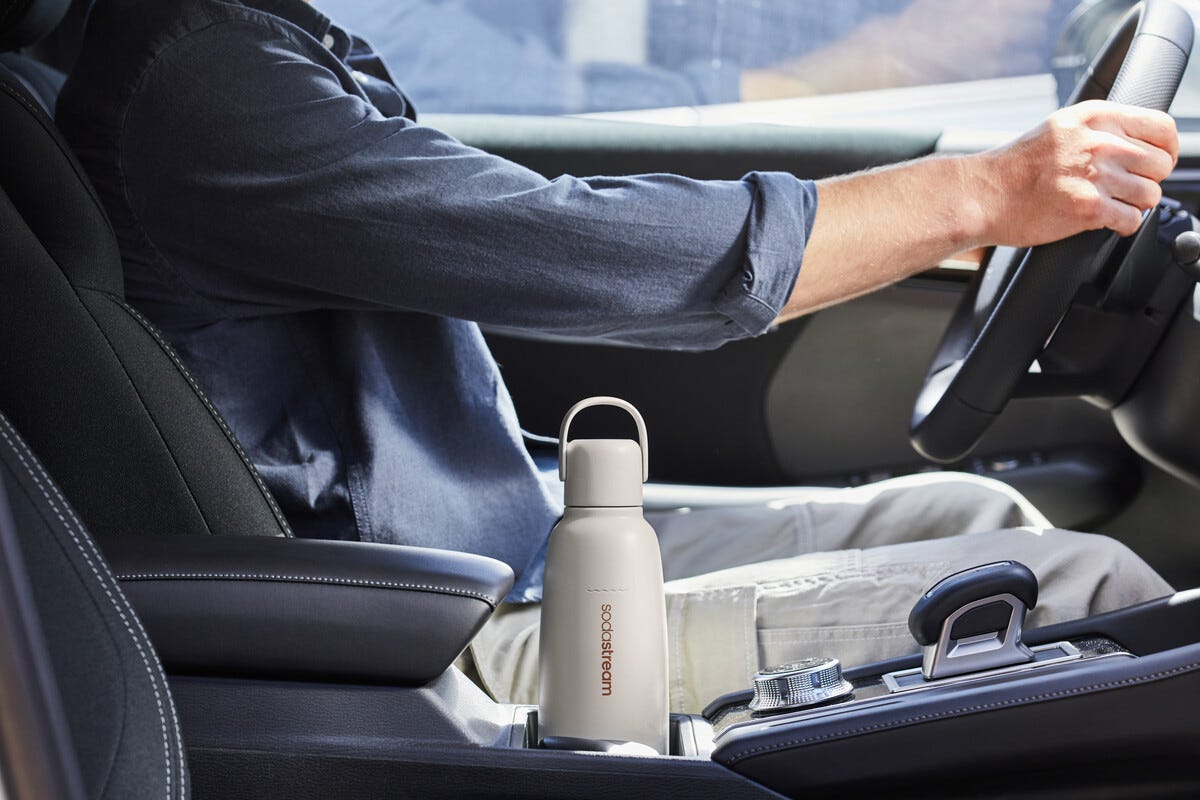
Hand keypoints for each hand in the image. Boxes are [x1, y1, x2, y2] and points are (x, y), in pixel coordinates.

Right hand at [976, 100, 1178, 246]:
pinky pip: (1132, 220)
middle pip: (1161, 163)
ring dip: (1135, 204)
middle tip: (1126, 189)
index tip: (1155, 163)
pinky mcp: (1089, 209)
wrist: (981, 194)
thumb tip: (1136, 145)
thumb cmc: (1013, 167)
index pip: (1162, 128)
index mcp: (1095, 117)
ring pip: (1150, 194)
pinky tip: (1104, 221)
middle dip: (1147, 180)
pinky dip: (1123, 225)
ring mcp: (1096, 176)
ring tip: (1111, 206)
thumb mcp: (1058, 128)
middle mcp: (1099, 142)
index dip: (1166, 150)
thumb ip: (1098, 130)